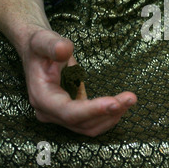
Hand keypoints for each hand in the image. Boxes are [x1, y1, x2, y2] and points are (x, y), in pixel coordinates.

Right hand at [22, 28, 136, 136]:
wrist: (36, 52)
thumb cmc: (40, 46)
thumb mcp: (43, 40)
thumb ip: (53, 45)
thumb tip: (65, 49)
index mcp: (41, 97)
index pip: (68, 111)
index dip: (92, 110)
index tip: (115, 103)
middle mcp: (49, 112)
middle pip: (82, 123)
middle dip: (108, 112)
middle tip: (131, 98)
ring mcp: (59, 116)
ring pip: (89, 127)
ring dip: (111, 117)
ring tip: (130, 100)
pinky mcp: (71, 115)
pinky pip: (91, 122)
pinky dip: (107, 116)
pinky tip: (121, 104)